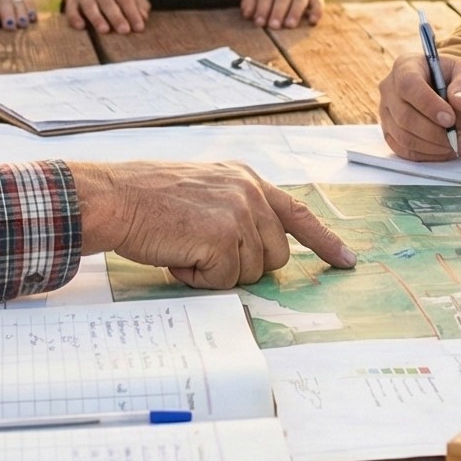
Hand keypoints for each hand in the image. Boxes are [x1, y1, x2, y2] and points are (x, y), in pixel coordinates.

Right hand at [62, 0, 151, 33]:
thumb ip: (139, 6)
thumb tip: (144, 18)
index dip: (133, 13)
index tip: (139, 28)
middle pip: (108, 3)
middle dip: (117, 17)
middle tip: (124, 30)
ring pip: (90, 6)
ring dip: (97, 18)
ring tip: (104, 30)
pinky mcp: (71, 3)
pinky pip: (71, 10)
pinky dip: (75, 18)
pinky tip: (80, 26)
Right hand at [71, 161, 354, 288]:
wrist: (114, 197)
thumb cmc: (146, 199)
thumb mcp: (203, 191)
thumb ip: (236, 210)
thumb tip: (261, 251)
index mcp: (246, 179)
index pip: (298, 214)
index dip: (324, 242)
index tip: (346, 261)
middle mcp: (249, 192)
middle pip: (275, 256)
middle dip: (242, 265)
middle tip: (200, 251)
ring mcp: (238, 213)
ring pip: (251, 272)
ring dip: (215, 272)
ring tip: (183, 247)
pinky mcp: (223, 237)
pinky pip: (224, 281)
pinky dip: (198, 279)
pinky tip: (176, 255)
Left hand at [240, 0, 324, 29]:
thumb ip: (251, 2)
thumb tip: (246, 13)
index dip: (262, 7)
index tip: (258, 22)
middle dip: (277, 11)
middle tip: (273, 26)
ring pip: (299, 0)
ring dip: (295, 12)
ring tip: (290, 25)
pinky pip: (318, 3)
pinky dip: (316, 12)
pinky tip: (312, 21)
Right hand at [379, 52, 460, 160]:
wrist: (452, 94)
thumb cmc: (458, 81)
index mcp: (406, 66)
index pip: (408, 85)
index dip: (428, 105)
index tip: (451, 119)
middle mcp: (389, 88)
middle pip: (404, 116)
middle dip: (435, 133)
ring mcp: (386, 112)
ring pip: (404, 138)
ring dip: (435, 147)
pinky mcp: (390, 133)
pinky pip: (405, 151)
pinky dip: (428, 155)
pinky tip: (448, 150)